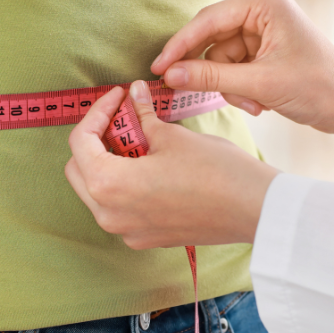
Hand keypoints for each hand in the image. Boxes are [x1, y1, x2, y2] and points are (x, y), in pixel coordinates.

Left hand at [65, 81, 277, 248]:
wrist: (253, 208)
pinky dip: (125, 184)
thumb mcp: (173, 136)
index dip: (97, 111)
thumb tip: (135, 94)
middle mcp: (110, 215)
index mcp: (109, 185)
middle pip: (80, 169)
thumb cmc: (216, 171)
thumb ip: (143, 116)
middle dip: (96, 139)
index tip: (118, 96)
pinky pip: (120, 208)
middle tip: (123, 116)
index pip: (81, 142)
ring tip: (137, 140)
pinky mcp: (147, 238)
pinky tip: (150, 166)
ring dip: (109, 162)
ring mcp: (128, 231)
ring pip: (98, 191)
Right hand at [152, 0, 333, 143]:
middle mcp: (261, 10)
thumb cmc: (318, 86)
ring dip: (232, 88)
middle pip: (212, 41)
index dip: (180, 46)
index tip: (158, 68)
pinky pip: (234, 70)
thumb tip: (169, 75)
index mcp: (264, 2)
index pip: (208, 21)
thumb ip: (212, 78)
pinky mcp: (264, 51)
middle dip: (215, 74)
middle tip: (204, 94)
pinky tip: (260, 103)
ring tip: (254, 104)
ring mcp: (262, 31)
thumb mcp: (261, 83)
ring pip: (221, 61)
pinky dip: (241, 90)